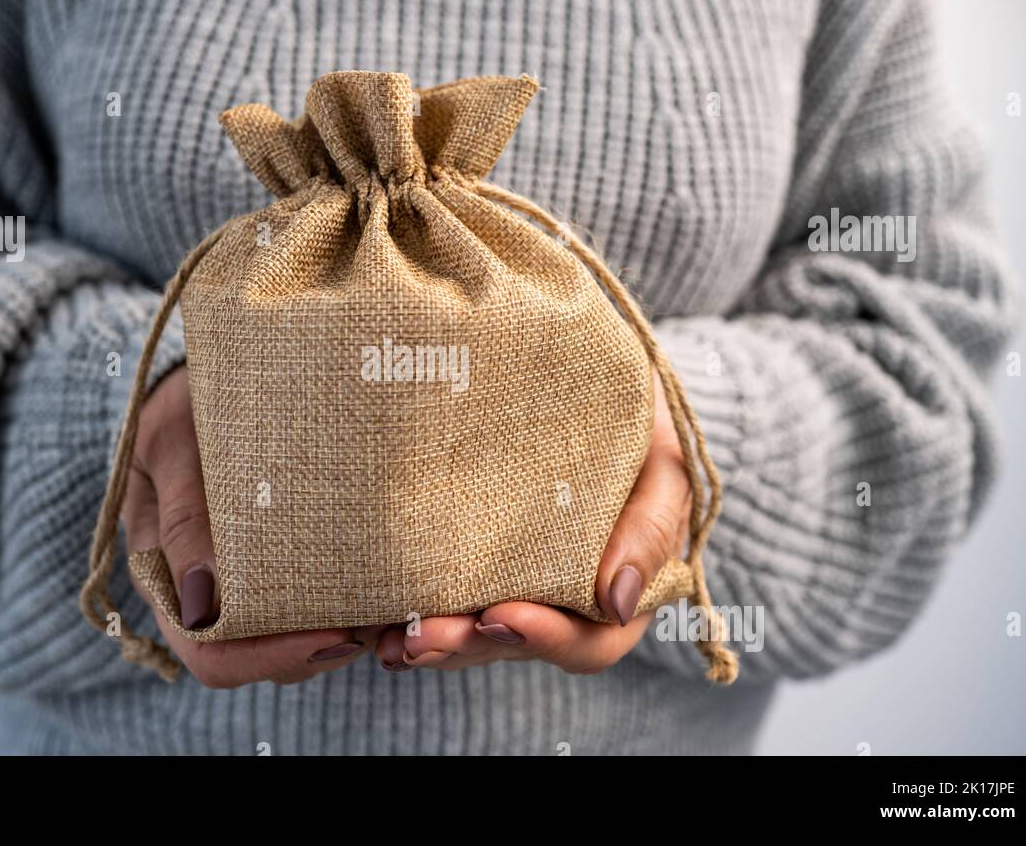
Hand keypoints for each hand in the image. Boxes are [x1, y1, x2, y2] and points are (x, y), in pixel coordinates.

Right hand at [123, 367, 380, 688]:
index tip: (330, 633)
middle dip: (323, 648)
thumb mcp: (172, 446)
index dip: (268, 656)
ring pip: (299, 641)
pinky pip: (322, 605)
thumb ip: (184, 515)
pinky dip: (357, 602)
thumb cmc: (180, 405)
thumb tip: (204, 602)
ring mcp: (248, 584)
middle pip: (266, 658)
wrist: (203, 380)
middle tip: (380, 620)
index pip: (211, 654)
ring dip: (347, 631)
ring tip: (394, 601)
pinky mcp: (287, 566)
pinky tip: (392, 580)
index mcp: (166, 577)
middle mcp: (207, 595)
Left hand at [374, 372, 688, 673]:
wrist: (590, 378)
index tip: (498, 615)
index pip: (588, 642)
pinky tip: (363, 613)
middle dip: (463, 646)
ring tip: (382, 638)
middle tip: (414, 639)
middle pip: (511, 646)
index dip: (544, 638)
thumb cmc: (637, 421)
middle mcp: (559, 601)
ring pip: (465, 631)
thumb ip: (650, 525)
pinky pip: (433, 593)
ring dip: (425, 639)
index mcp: (616, 593)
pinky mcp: (465, 557)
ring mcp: (509, 583)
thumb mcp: (662, 463)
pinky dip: (398, 607)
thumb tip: (618, 602)